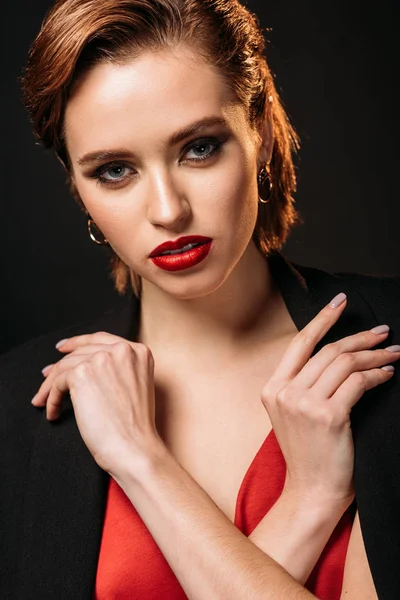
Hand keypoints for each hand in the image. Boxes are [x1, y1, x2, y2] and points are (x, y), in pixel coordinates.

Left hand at [31, 332, 163, 475]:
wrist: (134, 447)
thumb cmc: (135, 427)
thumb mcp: (135, 386)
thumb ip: (118, 369)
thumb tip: (81, 364)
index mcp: (139, 351)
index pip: (102, 340)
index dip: (80, 342)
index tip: (64, 348)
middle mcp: (122, 350)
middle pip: (81, 352)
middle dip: (61, 365)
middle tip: (46, 375)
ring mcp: (102, 359)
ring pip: (65, 366)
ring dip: (51, 385)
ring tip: (44, 400)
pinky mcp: (82, 373)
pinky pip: (58, 382)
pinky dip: (51, 398)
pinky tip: (53, 411)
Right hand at [260, 293, 398, 510]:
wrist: (311, 490)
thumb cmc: (308, 452)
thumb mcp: (293, 413)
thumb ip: (305, 383)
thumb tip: (339, 353)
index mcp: (272, 388)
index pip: (300, 343)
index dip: (322, 319)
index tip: (340, 302)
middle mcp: (285, 392)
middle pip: (328, 350)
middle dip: (359, 337)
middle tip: (382, 331)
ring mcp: (305, 404)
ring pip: (345, 363)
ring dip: (373, 354)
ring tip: (392, 352)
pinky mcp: (329, 416)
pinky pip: (359, 382)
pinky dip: (377, 374)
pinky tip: (388, 374)